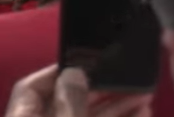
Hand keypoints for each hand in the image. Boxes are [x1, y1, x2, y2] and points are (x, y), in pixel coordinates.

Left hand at [5, 66, 151, 116]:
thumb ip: (69, 103)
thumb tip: (74, 73)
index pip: (30, 88)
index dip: (58, 72)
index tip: (87, 62)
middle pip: (66, 104)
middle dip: (100, 92)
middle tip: (128, 80)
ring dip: (117, 108)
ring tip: (144, 97)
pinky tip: (141, 113)